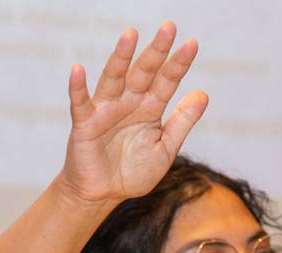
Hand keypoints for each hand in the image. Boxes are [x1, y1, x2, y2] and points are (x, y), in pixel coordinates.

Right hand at [57, 21, 208, 204]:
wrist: (104, 195)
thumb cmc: (133, 171)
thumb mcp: (165, 149)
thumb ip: (182, 122)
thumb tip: (203, 94)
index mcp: (150, 108)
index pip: (167, 81)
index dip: (178, 64)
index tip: (192, 44)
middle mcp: (129, 102)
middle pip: (144, 72)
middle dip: (156, 51)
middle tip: (169, 27)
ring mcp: (105, 110)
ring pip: (114, 78)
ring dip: (121, 57)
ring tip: (131, 34)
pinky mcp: (85, 124)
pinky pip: (80, 103)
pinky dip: (78, 87)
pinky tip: (78, 70)